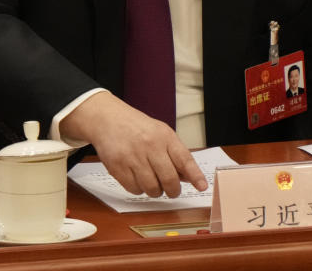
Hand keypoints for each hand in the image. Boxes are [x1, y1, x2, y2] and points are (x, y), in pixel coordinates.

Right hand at [60, 91, 207, 197]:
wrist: (109, 120)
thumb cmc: (138, 128)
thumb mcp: (161, 133)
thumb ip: (176, 154)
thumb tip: (189, 177)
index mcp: (164, 136)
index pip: (184, 159)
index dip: (195, 175)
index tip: (202, 186)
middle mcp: (150, 146)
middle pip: (169, 179)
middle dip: (173, 191)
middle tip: (172, 191)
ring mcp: (133, 157)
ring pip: (152, 188)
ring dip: (156, 191)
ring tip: (152, 181)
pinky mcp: (118, 167)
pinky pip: (134, 189)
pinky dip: (139, 189)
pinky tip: (138, 178)